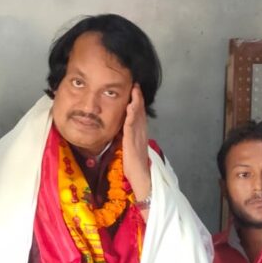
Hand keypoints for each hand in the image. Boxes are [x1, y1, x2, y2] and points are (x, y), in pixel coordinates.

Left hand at [122, 84, 150, 202]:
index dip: (138, 102)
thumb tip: (120, 131)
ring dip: (136, 102)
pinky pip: (131, 126)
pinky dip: (131, 115)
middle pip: (140, 112)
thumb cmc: (133, 165)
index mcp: (140, 134)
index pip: (139, 115)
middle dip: (138, 98)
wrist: (140, 177)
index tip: (135, 91)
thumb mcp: (129, 147)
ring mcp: (138, 137)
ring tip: (134, 90)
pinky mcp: (133, 142)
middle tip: (136, 84)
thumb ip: (126, 138)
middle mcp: (141, 133)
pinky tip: (130, 107)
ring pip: (138, 116)